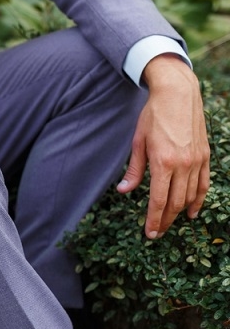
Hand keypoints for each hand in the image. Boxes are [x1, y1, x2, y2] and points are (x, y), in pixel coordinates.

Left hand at [117, 54, 210, 238]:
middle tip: (157, 233)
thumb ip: (134, 170)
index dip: (154, 220)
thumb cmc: (153, 117)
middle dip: (165, 221)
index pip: (158, 200)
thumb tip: (124, 191)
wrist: (178, 95)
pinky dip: (198, 200)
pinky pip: (203, 184)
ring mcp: (196, 161)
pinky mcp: (204, 156)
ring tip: (170, 223)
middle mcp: (182, 165)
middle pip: (174, 202)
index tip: (149, 233)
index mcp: (163, 162)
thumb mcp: (137, 142)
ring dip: (179, 212)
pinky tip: (191, 211)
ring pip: (189, 196)